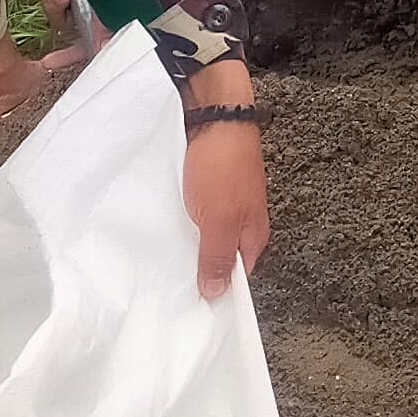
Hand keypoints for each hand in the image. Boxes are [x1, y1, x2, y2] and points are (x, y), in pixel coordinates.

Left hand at [184, 100, 268, 297]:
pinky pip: (197, 213)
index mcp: (253, 235)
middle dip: (200, 267)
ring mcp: (228, 201)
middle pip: (222, 255)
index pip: (238, 276)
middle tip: (170, 280)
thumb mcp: (217, 221)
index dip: (217, 289)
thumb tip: (217, 294)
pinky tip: (166, 223)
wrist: (216, 114)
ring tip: (164, 255)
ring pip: (208, 233)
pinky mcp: (212, 185)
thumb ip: (217, 258)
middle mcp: (245, 220)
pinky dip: (183, 220)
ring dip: (189, 242)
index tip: (192, 302)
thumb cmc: (222, 167)